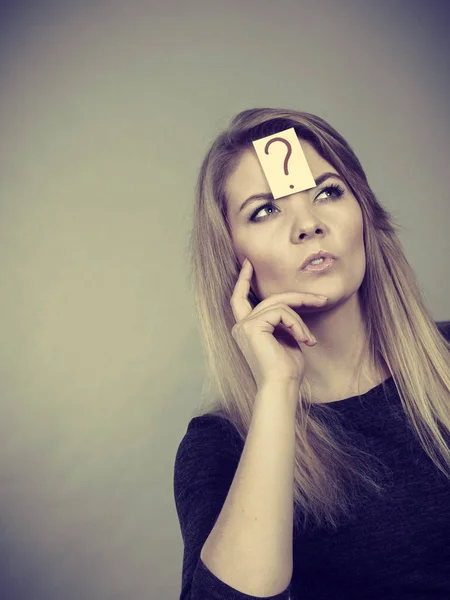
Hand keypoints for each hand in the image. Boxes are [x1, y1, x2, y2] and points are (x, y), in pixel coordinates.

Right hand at [230, 258, 326, 389]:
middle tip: (322, 299)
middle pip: (270, 299)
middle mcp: (240, 326)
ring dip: (300, 321)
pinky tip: (304, 341)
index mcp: (246, 329)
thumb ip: (284, 322)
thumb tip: (292, 309)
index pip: (239, 299)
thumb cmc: (286, 370)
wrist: (281, 386)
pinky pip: (281, 312)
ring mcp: (245, 325)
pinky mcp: (253, 326)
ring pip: (279, 305)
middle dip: (298, 297)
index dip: (243, 280)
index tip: (248, 263)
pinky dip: (296, 325)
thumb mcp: (287, 339)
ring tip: (309, 340)